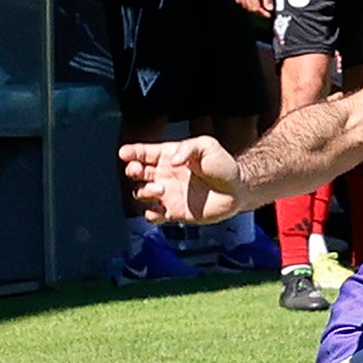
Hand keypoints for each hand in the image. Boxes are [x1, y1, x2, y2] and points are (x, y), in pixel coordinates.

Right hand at [121, 134, 243, 223]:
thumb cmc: (224, 166)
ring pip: (140, 193)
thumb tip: (172, 161)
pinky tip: (160, 208)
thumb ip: (188, 148)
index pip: (143, 153)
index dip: (131, 153)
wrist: (236, 191)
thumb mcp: (208, 146)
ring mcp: (167, 194)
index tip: (125, 154)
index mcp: (168, 156)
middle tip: (137, 170)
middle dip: (132, 170)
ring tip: (161, 189)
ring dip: (143, 191)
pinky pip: (152, 215)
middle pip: (136, 172)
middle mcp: (164, 175)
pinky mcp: (173, 212)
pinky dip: (150, 214)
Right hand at [235, 0, 273, 14]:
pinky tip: (250, 0)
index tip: (268, 15)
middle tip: (265, 11)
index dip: (263, 14)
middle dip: (257, 11)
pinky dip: (244, 2)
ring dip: (251, 7)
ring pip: (243, 5)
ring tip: (259, 6)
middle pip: (249, 8)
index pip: (256, 8)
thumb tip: (269, 8)